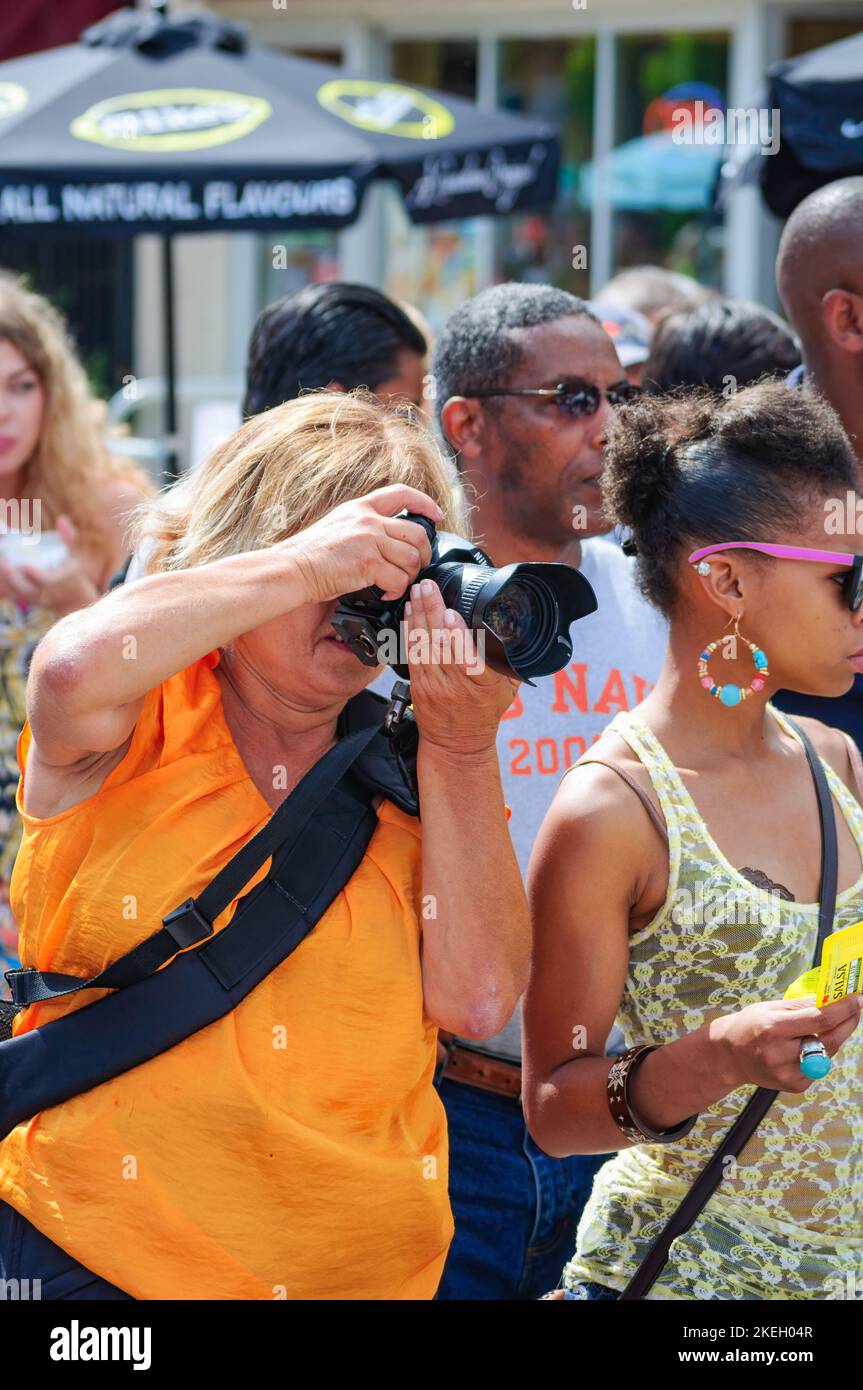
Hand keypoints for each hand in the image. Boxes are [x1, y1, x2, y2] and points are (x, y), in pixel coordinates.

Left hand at [0, 515, 99, 617]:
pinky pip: (10, 594)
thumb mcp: (75, 555)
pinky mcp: (25, 600)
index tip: (24, 566)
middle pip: (26, 589)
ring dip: (4, 580)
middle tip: (2, 562)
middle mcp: (45, 593)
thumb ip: (69, 538)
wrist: (70, 599)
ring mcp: (33, 599)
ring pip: (16, 593)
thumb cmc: (72, 572)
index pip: (46, 581)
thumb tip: (62, 519)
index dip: (35, 574)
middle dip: (13, 577)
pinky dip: (2, 584)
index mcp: (59, 582)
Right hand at [281, 485, 441, 605]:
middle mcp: (367, 520)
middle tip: (418, 567)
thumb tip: (388, 540)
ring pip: (412, 558)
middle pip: (417, 533)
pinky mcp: (367, 563)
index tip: (436, 515)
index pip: (402, 492)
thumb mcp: (338, 526)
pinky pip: (399, 580)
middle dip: (424, 554)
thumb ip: (363, 527)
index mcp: (361, 508)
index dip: (425, 502)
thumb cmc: (310, 556)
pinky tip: (384, 595)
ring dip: (409, 576)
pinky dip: (396, 591)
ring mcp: (368, 540)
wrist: (291, 569)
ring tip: (396, 585)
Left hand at [404, 577, 518, 756]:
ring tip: (417, 591)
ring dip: (418, 615)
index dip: (459, 636)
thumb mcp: (507, 690)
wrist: (456, 744)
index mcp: (482, 686)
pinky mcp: (417, 683)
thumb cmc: (484, 713)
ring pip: (423, 645)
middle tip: (428, 585)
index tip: (452, 613)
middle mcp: (456, 685)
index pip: (471, 660)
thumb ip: (509, 661)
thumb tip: (515, 628)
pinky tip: (409, 612)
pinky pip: (412, 653)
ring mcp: (434, 684)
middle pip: (442, 644)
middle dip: (432, 611)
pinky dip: (409, 630)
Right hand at [710, 993, 861, 1094]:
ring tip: (820, 1028)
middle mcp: (780, 1053)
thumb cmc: (752, 1025)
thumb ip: (803, 1005)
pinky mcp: (794, 1086)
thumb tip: (833, 997)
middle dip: (847, 1022)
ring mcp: (788, 1073)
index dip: (843, 1009)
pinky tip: (803, 1049)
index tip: (857, 998)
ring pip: (827, 1054)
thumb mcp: (772, 1007)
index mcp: (773, 1028)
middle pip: (829, 1040)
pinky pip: (818, 1067)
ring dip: (832, 1038)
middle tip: (855, 1009)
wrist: (730, 1055)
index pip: (819, 1019)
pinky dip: (818, 1055)